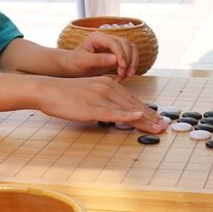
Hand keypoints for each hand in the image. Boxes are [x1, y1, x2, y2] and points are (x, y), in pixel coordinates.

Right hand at [36, 75, 165, 132]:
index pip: (133, 99)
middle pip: (134, 104)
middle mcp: (108, 87)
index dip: (147, 110)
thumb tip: (117, 110)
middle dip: (151, 117)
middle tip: (164, 127)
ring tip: (158, 128)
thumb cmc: (66, 94)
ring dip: (145, 120)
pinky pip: (112, 112)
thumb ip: (105, 99)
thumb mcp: (90, 92)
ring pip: (127, 109)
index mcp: (109, 83)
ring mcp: (100, 97)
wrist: (47, 89)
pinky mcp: (91, 107)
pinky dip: (126, 115)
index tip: (158, 119)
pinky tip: (137, 118)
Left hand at [71, 31, 137, 80]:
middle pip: (126, 44)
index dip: (121, 53)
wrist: (72, 66)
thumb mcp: (83, 62)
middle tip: (123, 74)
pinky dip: (130, 66)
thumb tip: (115, 60)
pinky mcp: (117, 53)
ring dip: (132, 63)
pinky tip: (122, 76)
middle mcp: (107, 39)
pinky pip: (130, 57)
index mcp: (97, 37)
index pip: (115, 42)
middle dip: (128, 60)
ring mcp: (113, 46)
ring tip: (125, 76)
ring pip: (131, 49)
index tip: (122, 67)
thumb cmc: (75, 63)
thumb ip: (98, 60)